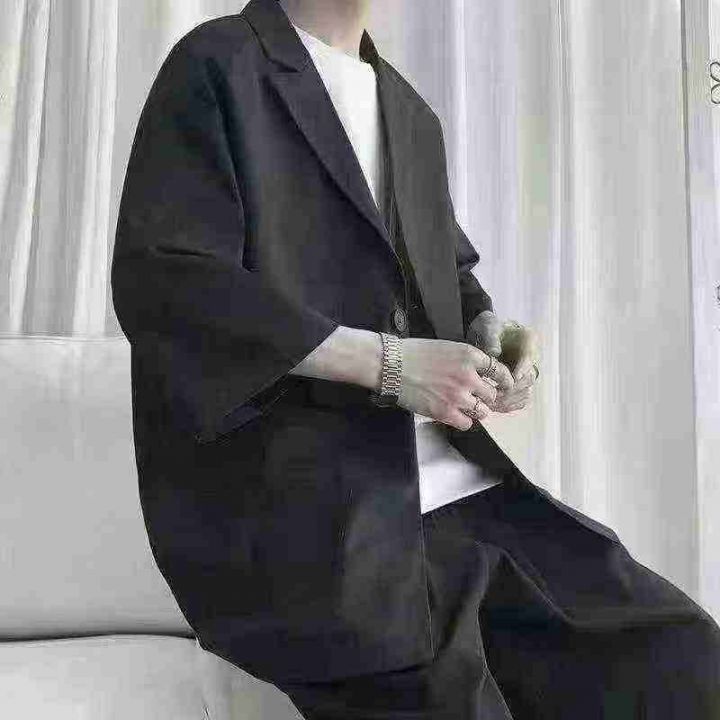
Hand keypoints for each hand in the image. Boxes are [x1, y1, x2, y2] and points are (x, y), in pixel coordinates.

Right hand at [397, 338, 514, 430]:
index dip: (503, 380)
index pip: (499, 370)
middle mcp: (468, 376)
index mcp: (469, 356)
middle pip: (492, 394)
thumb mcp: (446, 347)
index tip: (503, 385)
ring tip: (463, 407)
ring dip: (475, 410)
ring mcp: (458, 396)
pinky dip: (463, 421)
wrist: (390, 365)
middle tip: (474, 397)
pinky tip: (454, 415)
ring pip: (482, 411)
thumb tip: (479, 374)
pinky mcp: (445, 412)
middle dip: (484, 397)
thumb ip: (465, 360)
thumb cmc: (413, 353)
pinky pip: (467, 424)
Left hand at [468, 313, 539, 415]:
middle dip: (512, 389)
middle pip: (528, 379)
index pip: (530, 357)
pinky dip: (509, 405)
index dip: (522, 369)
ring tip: (493, 403)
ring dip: (510, 399)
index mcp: (528, 340)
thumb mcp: (488, 326)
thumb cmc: (487, 327)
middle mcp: (530, 358)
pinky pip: (519, 399)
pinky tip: (496, 407)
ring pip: (525, 392)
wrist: (484, 333)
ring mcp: (525, 372)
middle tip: (496, 394)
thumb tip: (494, 352)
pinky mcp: (518, 384)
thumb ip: (492, 337)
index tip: (513, 378)